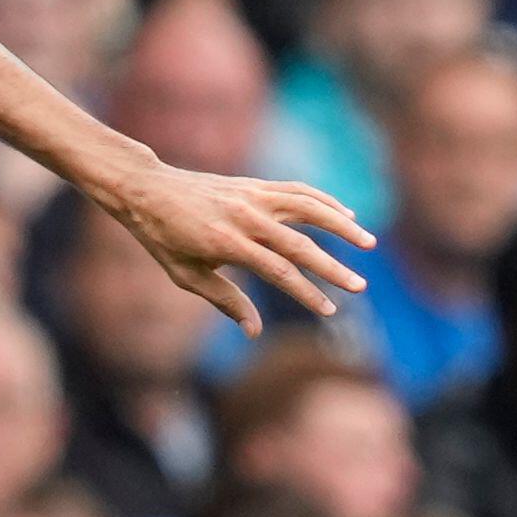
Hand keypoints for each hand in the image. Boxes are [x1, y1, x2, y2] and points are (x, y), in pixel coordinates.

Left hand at [103, 165, 371, 333]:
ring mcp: (251, 196)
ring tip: (368, 243)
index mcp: (226, 242)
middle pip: (299, 244)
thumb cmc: (163, 238)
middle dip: (333, 268)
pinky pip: (297, 191)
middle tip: (360, 286)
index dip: (306, 293)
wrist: (148, 189)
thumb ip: (225, 300)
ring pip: (307, 208)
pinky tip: (345, 214)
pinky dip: (323, 201)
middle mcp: (244, 217)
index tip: (328, 310)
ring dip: (340, 225)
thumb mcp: (186, 275)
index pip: (278, 271)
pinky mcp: (254, 185)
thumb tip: (254, 331)